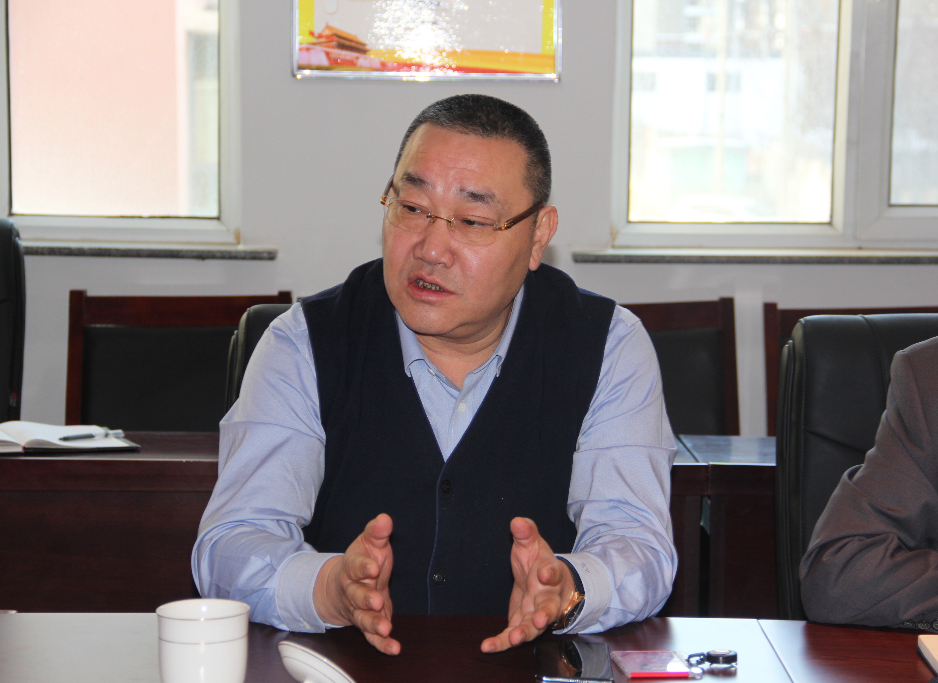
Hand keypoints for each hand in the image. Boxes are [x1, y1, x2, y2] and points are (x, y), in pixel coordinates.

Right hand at [313, 513, 399, 654]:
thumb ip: (377, 532)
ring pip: (363, 618)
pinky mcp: (367, 623)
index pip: (355, 566)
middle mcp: (352, 591)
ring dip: (373, 623)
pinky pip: (372, 637)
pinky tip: (394, 647)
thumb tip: (385, 519)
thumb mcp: (369, 543)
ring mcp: (359, 609)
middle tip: (376, 599)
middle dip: (365, 598)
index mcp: (352, 568)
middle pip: (356, 595)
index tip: (373, 567)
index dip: (363, 567)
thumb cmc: (362, 560)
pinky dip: (382, 644)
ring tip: (385, 627)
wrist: (344, 584)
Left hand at [480, 517, 576, 652]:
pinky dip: (501, 643)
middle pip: (549, 607)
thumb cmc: (538, 563)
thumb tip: (517, 521)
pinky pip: (512, 636)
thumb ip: (525, 533)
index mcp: (551, 574)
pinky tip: (487, 647)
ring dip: (525, 633)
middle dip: (545, 614)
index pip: (553, 572)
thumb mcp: (532, 545)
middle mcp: (547, 597)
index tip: (544, 573)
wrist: (544, 582)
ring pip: (534, 627)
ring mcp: (536, 614)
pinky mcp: (522, 625)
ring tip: (515, 638)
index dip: (549, 573)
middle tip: (539, 619)